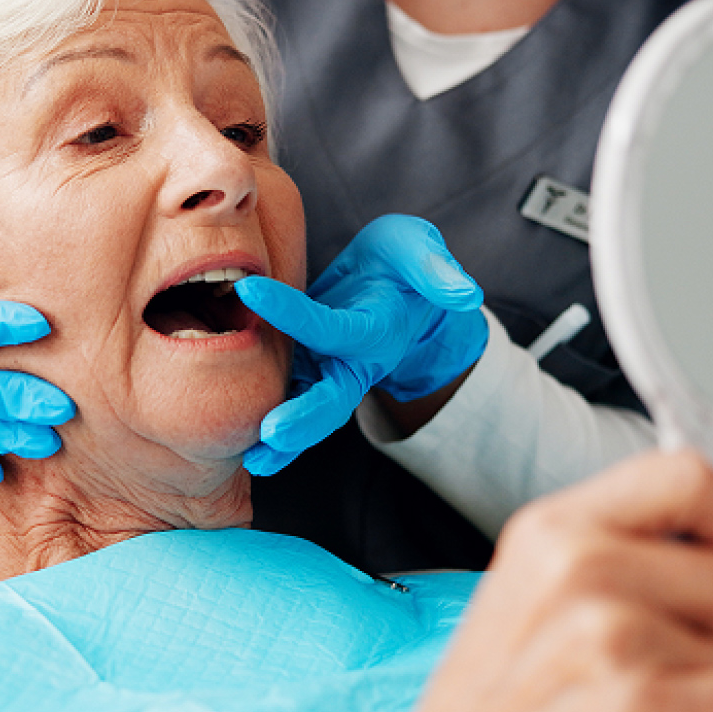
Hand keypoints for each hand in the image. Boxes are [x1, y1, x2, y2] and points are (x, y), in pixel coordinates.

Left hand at [235, 214, 487, 474]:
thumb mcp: (418, 249)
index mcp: (376, 330)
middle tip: (272, 434)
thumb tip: (466, 294)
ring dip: (285, 442)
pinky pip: (293, 407)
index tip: (250, 288)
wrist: (394, 287)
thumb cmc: (402, 265)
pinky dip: (272, 433)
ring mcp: (330, 373)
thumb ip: (436, 269)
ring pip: (311, 414)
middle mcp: (354, 362)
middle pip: (333, 398)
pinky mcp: (309, 374)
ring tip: (252, 462)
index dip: (293, 311)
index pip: (332, 327)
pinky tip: (246, 453)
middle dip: (306, 418)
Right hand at [375, 452, 712, 711]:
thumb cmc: (488, 701)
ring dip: (704, 679)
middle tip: (656, 652)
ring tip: (638, 694)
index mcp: (548, 529)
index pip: (683, 473)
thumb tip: (696, 530)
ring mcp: (605, 633)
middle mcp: (576, 566)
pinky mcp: (635, 704)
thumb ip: (601, 544)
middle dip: (711, 621)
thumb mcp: (526, 586)